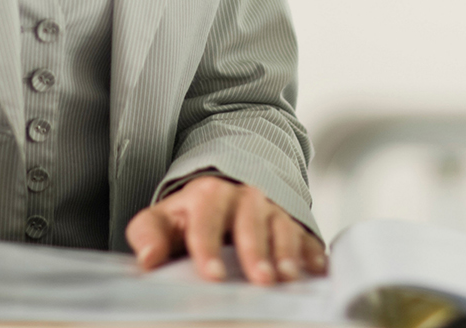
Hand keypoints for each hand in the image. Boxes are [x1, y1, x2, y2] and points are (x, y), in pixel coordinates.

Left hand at [126, 176, 326, 284]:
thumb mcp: (164, 218)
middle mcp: (244, 197)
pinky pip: (308, 234)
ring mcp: (273, 208)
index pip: (206, 218)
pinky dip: (314, 252)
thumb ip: (149, 234)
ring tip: (288, 278)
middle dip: (256, 250)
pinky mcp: (294, 222)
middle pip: (250, 221)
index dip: (208, 245)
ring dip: (287, 252)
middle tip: (261, 279)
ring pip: (283, 225)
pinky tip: (317, 269)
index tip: (212, 274)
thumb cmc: (193, 211)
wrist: (227, 185)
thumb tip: (147, 258)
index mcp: (208, 195)